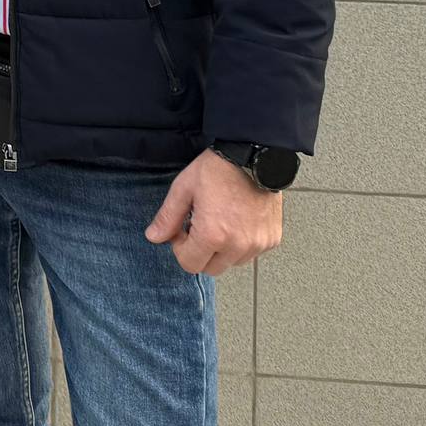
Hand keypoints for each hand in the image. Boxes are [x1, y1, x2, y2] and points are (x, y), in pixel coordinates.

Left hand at [146, 149, 286, 274]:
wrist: (254, 156)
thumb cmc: (218, 170)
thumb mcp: (183, 189)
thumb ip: (167, 217)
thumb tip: (153, 238)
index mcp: (212, 235)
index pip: (189, 264)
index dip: (181, 248)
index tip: (183, 229)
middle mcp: (238, 246)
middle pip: (211, 269)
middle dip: (200, 252)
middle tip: (199, 226)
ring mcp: (258, 244)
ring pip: (232, 263)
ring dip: (222, 250)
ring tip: (220, 221)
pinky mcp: (272, 240)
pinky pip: (251, 253)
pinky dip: (241, 244)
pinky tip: (237, 221)